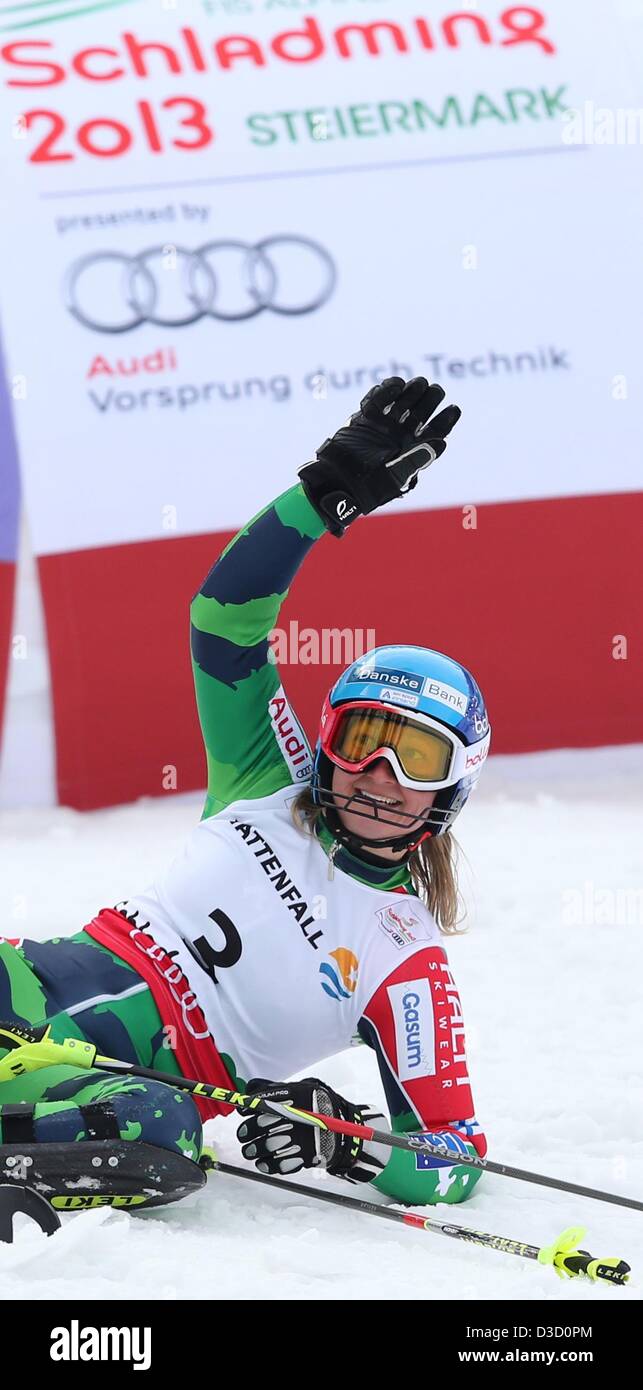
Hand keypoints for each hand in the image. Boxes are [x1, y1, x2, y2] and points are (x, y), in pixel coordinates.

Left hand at [236, 1077, 388, 1182]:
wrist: (343, 1127)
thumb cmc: (314, 1106)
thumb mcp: (298, 1090)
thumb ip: (273, 1089)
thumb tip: (249, 1090)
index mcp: (296, 1095)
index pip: (264, 1099)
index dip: (249, 1105)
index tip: (243, 1109)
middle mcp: (298, 1115)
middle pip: (261, 1124)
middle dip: (246, 1131)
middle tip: (242, 1134)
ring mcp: (301, 1138)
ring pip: (266, 1145)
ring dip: (252, 1150)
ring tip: (249, 1150)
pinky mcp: (304, 1157)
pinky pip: (279, 1164)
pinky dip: (266, 1165)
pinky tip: (261, 1162)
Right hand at [298, 376, 460, 535]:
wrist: (338, 481)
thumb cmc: (370, 486)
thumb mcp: (396, 475)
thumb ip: (416, 459)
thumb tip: (440, 443)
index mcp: (413, 451)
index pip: (435, 432)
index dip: (446, 420)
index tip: (455, 408)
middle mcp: (401, 436)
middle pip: (422, 412)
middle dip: (430, 399)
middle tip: (435, 390)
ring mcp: (384, 425)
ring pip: (404, 402)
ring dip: (413, 391)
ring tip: (418, 385)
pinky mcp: (366, 418)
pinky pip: (380, 399)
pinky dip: (388, 390)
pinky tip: (397, 385)